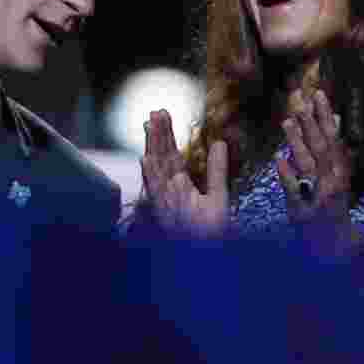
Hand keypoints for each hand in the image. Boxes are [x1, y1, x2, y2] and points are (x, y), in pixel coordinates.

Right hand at [141, 109, 228, 237]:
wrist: (210, 253)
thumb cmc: (212, 230)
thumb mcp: (218, 195)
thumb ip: (217, 169)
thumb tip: (219, 143)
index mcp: (179, 185)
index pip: (171, 155)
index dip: (167, 134)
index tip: (163, 113)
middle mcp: (169, 191)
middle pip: (161, 157)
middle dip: (158, 134)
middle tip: (156, 111)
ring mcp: (165, 201)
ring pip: (156, 169)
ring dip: (153, 147)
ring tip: (150, 124)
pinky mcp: (165, 214)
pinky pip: (155, 192)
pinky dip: (150, 176)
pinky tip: (144, 158)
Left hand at [276, 89, 354, 249]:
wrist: (333, 250)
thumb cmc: (330, 209)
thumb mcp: (335, 178)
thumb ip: (331, 148)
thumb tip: (335, 118)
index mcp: (338, 171)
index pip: (331, 138)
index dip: (323, 116)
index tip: (316, 94)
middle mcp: (331, 182)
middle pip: (320, 148)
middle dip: (311, 123)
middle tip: (301, 101)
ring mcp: (318, 197)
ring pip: (308, 166)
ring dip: (298, 142)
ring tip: (286, 121)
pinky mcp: (303, 213)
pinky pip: (294, 192)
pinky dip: (288, 176)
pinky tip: (278, 160)